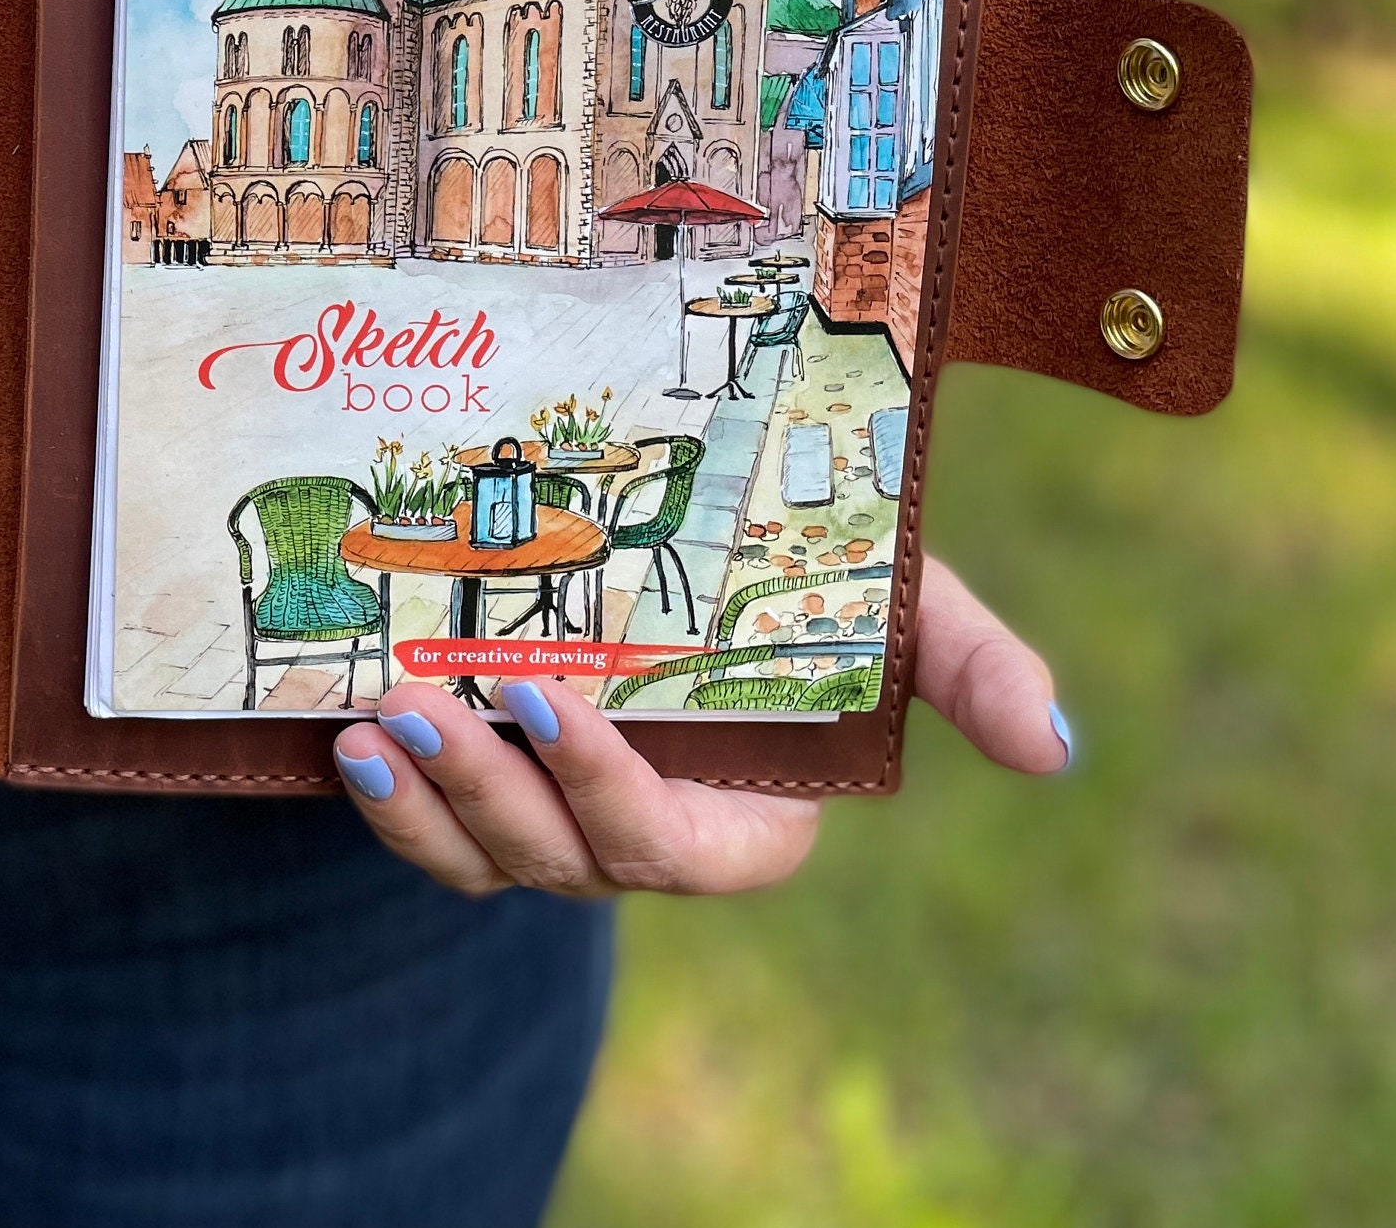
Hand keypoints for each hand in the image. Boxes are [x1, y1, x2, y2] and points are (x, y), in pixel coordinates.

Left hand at [331, 557, 1067, 895]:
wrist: (686, 535)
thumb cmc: (814, 580)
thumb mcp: (897, 601)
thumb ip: (970, 663)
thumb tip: (1055, 747)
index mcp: (749, 824)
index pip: (677, 847)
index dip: (611, 793)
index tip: (552, 703)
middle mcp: (647, 840)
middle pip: (562, 859)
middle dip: (490, 793)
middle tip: (423, 704)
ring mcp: (560, 828)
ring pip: (487, 859)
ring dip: (426, 805)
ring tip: (371, 726)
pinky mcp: (488, 800)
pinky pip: (436, 842)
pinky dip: (389, 810)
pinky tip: (340, 746)